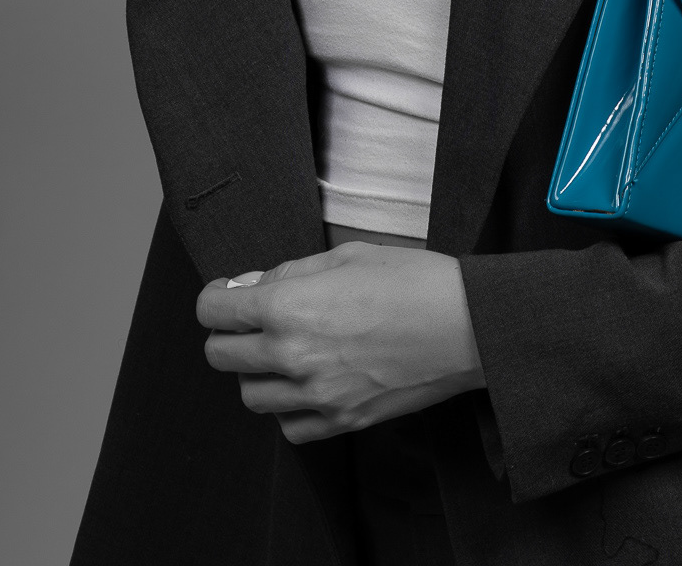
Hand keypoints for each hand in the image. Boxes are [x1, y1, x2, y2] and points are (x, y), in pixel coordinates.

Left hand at [197, 242, 485, 442]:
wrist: (467, 326)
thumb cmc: (413, 279)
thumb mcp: (347, 255)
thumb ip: (291, 272)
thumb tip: (253, 286)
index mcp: (291, 307)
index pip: (215, 312)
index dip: (214, 298)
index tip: (224, 294)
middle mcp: (294, 356)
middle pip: (221, 356)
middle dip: (227, 333)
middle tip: (248, 320)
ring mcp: (317, 395)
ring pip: (249, 395)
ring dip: (254, 371)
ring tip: (280, 350)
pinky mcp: (341, 420)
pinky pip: (288, 425)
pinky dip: (285, 406)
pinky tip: (304, 382)